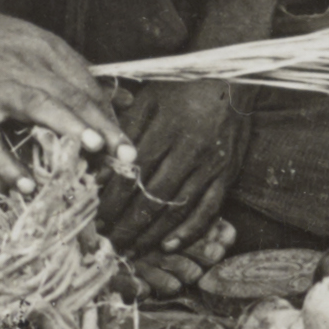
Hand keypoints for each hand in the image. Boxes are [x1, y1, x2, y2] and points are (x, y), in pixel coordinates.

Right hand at [0, 1, 128, 188]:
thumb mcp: (33, 43)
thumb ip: (75, 74)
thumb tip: (122, 101)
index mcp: (43, 49)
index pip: (85, 86)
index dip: (108, 118)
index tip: (125, 148)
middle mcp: (22, 65)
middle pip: (69, 95)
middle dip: (101, 126)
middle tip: (127, 155)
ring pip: (35, 106)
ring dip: (67, 127)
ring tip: (92, 150)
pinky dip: (6, 164)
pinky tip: (26, 186)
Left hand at [100, 75, 248, 250]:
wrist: (233, 78)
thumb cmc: (182, 88)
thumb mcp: (149, 99)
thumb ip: (125, 132)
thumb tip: (101, 169)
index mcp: (166, 129)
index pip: (133, 175)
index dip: (112, 202)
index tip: (95, 219)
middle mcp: (190, 150)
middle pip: (152, 198)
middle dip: (127, 225)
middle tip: (108, 244)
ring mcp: (212, 165)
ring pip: (178, 209)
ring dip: (152, 234)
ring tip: (131, 250)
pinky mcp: (228, 174)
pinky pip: (209, 210)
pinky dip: (189, 231)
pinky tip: (168, 245)